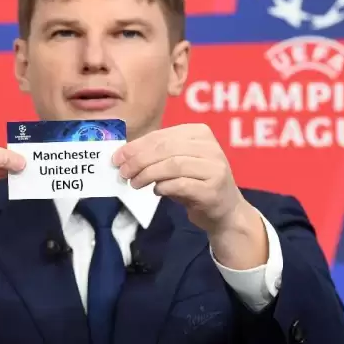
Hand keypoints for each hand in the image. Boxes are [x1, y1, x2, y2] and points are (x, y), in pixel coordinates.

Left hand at [112, 124, 245, 233]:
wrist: (226, 211)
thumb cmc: (196, 183)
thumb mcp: (178, 164)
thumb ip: (156, 155)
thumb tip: (124, 155)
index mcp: (200, 133)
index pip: (162, 135)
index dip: (136, 146)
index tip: (117, 158)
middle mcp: (210, 147)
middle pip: (166, 149)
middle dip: (139, 160)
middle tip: (123, 172)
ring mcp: (215, 168)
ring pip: (173, 165)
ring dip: (148, 174)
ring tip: (134, 184)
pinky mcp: (213, 189)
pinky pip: (182, 184)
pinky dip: (164, 187)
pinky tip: (156, 192)